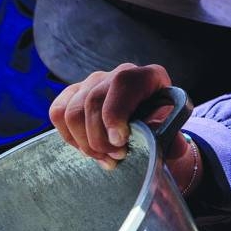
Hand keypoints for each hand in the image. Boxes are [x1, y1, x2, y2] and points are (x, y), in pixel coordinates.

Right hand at [49, 63, 173, 169]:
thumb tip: (164, 145)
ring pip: (72, 111)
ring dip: (85, 142)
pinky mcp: (74, 93)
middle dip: (100, 137)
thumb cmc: (162, 128)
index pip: (123, 84)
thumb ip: (171, 139)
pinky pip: (57, 112)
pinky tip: (88, 150)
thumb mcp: (172, 132)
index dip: (115, 115)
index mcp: (148, 77)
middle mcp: (119, 73)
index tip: (120, 142)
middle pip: (93, 101)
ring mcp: (94, 82)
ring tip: (105, 158)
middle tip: (117, 157)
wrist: (151, 126)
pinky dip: (69, 137)